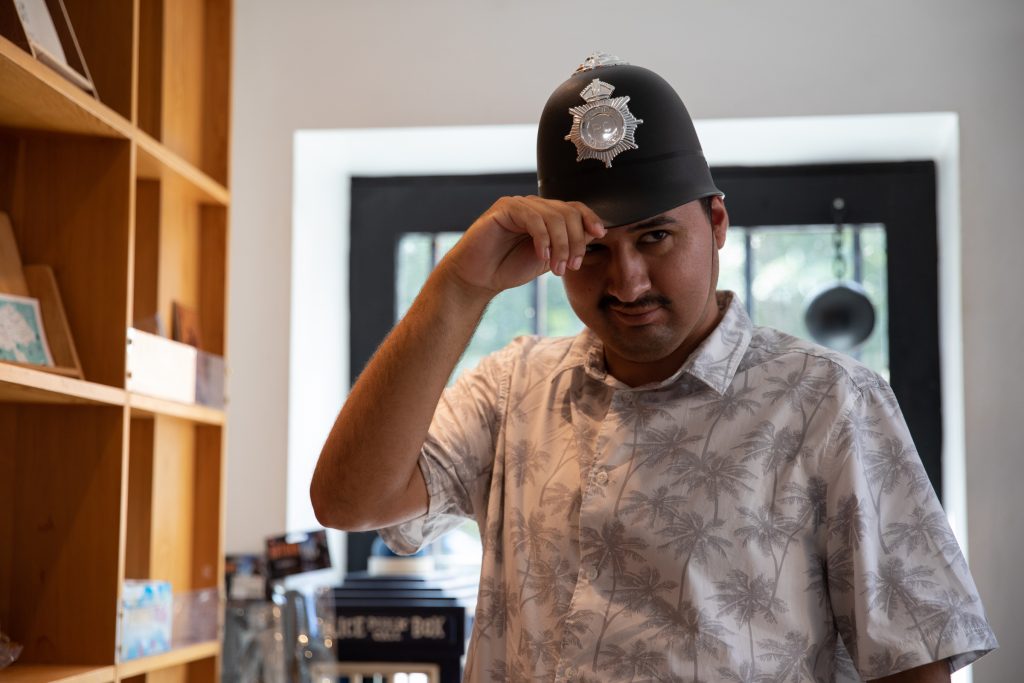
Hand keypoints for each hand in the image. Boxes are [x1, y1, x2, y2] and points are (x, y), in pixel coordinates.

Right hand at [440, 195, 605, 295]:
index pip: (573, 208)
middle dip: (575, 241)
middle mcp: (532, 206)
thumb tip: (595, 233)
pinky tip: (542, 256)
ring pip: (553, 216)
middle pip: (568, 212)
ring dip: (561, 245)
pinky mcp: (504, 208)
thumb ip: (568, 245)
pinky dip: (543, 239)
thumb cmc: (509, 268)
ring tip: (557, 268)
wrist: (478, 278)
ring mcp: (518, 205)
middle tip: (570, 266)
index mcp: (543, 214)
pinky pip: (533, 218)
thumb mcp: (549, 258)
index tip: (600, 235)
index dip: (589, 218)